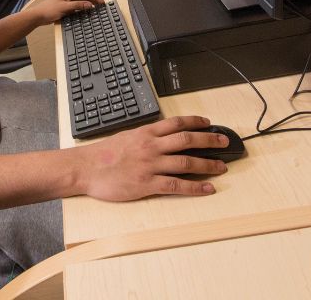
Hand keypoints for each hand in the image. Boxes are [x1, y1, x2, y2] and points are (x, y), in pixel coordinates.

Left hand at [28, 0, 103, 24]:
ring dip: (91, 3)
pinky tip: (88, 12)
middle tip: (102, 7)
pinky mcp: (69, 6)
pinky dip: (85, 7)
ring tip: (97, 10)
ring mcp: (70, 0)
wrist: (39, 15)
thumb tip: (90, 5)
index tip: (101, 2)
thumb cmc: (49, 9)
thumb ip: (78, 5)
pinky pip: (80, 5)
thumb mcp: (65, 8)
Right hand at [80, 116, 228, 201]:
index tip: (208, 122)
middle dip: (209, 140)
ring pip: (186, 162)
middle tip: (224, 141)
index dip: (195, 122)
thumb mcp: (124, 137)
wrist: (86, 168)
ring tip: (222, 167)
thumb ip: (143, 137)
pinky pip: (176, 185)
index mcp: (144, 133)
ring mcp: (150, 165)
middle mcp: (151, 146)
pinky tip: (207, 188)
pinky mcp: (147, 184)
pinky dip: (195, 187)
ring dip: (207, 164)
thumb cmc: (102, 154)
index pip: (175, 123)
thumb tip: (159, 137)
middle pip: (187, 140)